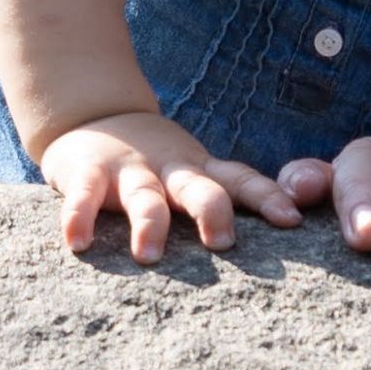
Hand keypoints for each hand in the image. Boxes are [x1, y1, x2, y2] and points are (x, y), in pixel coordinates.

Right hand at [35, 112, 325, 262]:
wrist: (91, 113)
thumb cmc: (155, 159)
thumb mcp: (192, 169)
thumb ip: (224, 194)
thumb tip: (288, 228)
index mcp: (200, 171)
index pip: (242, 181)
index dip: (268, 197)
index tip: (291, 220)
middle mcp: (170, 169)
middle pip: (200, 188)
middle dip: (213, 212)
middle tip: (223, 243)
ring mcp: (129, 171)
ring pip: (145, 197)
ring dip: (149, 224)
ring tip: (150, 256)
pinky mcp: (86, 173)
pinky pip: (82, 198)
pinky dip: (79, 218)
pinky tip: (79, 243)